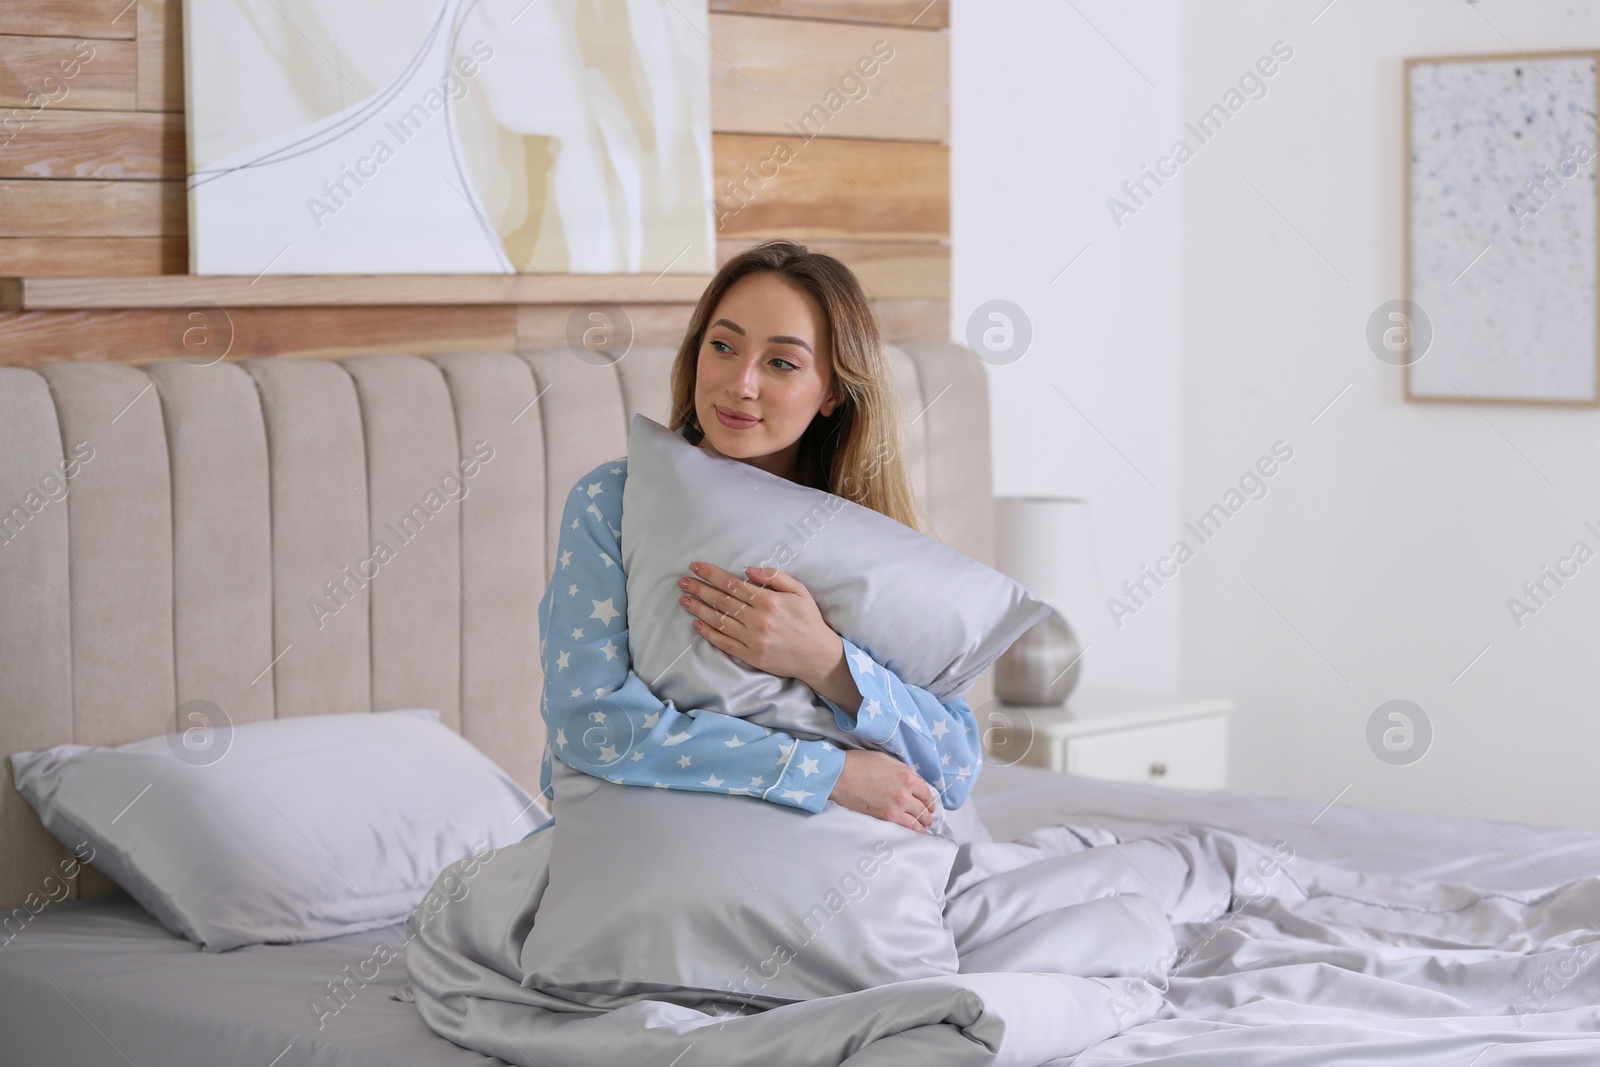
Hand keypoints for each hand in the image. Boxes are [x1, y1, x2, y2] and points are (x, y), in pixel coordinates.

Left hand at [678, 562, 840, 688]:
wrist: (818, 656)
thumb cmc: (809, 620)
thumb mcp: (799, 591)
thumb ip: (775, 577)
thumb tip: (748, 570)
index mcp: (769, 601)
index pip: (733, 585)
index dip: (712, 575)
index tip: (696, 567)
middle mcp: (758, 620)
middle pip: (721, 601)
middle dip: (700, 589)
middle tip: (683, 581)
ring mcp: (753, 640)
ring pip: (719, 621)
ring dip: (699, 609)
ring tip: (684, 599)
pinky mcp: (750, 656)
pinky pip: (724, 643)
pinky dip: (708, 633)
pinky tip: (697, 624)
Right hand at [829, 750, 937, 832]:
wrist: (840, 776)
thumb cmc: (859, 763)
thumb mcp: (886, 760)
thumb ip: (901, 771)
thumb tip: (909, 780)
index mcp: (907, 776)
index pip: (926, 791)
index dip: (930, 799)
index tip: (930, 804)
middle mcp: (906, 792)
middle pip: (923, 806)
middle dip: (928, 813)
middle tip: (929, 817)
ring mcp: (897, 806)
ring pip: (918, 818)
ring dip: (923, 823)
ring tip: (925, 826)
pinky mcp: (887, 817)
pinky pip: (907, 826)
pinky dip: (915, 829)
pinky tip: (917, 830)